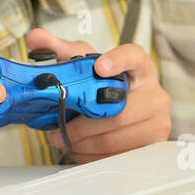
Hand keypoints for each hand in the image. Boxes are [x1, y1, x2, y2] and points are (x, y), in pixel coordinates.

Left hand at [25, 29, 170, 163]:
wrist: (129, 109)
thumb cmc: (108, 86)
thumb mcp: (86, 65)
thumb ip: (60, 50)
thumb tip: (36, 38)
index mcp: (140, 67)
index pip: (134, 56)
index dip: (118, 60)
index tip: (99, 66)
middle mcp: (154, 93)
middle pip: (118, 112)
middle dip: (82, 125)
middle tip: (60, 128)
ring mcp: (158, 121)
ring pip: (115, 138)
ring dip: (84, 143)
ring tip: (67, 140)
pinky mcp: (152, 145)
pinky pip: (119, 155)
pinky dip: (94, 156)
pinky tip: (81, 149)